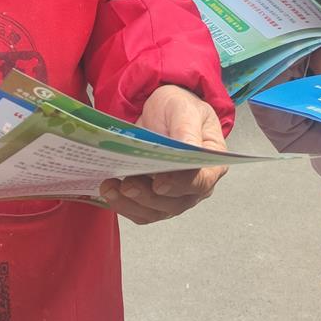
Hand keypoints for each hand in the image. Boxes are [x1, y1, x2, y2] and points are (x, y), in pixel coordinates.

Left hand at [99, 85, 226, 224]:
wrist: (161, 110)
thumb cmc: (179, 109)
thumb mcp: (184, 109)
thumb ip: (187, 129)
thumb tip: (189, 149)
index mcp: (210, 163)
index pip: (201, 182)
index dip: (180, 185)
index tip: (159, 182)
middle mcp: (195, 184)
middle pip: (175, 202)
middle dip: (148, 197)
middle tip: (128, 185)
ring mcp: (175, 195)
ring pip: (155, 211)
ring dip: (131, 204)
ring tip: (110, 188)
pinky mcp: (154, 198)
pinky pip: (141, 212)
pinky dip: (124, 206)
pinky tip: (110, 192)